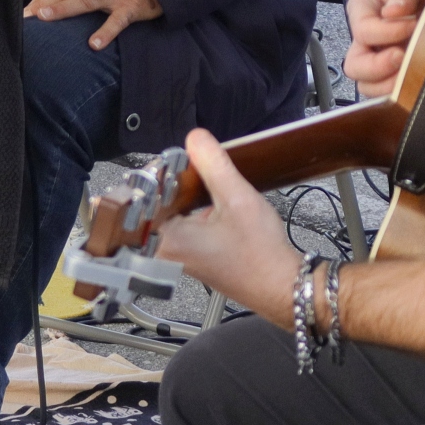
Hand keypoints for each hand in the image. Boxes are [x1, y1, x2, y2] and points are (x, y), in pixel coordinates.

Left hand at [155, 129, 299, 326]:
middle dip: (172, 181)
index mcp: (166, 240)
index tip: (177, 161)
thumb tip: (195, 139)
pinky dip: (191, 206)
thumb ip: (212, 163)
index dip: (159, 172)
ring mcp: (176, 254)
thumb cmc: (260, 255)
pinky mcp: (189, 253)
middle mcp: (164, 251)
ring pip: (167, 210)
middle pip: (153, 201)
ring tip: (200, 183)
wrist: (280, 285)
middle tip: (190, 169)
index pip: (143, 195)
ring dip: (183, 193)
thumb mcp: (237, 198)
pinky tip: (208, 200)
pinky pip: (179, 221)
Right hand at [343, 0, 424, 98]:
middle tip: (405, 57)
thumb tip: (393, 13)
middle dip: (379, 67)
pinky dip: (400, 92)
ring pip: (368, 85)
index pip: (363, 31)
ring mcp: (379, 54)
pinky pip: (388, 90)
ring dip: (389, 84)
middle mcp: (365, 34)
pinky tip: (417, 80)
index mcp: (363, 8)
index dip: (389, 33)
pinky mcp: (396, 68)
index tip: (414, 24)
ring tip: (412, 73)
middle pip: (355, 65)